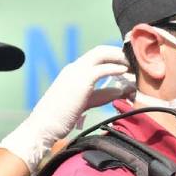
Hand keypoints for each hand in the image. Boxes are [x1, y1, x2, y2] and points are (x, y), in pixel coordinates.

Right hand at [0, 45, 128, 170]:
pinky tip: (125, 71)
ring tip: (131, 64)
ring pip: (101, 54)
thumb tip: (120, 92)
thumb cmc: (61, 118)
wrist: (44, 125)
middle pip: (99, 51)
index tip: (125, 63)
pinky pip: (102, 69)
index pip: (95, 57)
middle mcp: (74, 68)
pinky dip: (115, 68)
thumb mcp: (85, 103)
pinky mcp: (81, 80)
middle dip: (117, 53)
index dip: (111, 57)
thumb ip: (101, 95)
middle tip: (131, 60)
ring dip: (118, 57)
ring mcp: (76, 72)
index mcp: (72, 71)